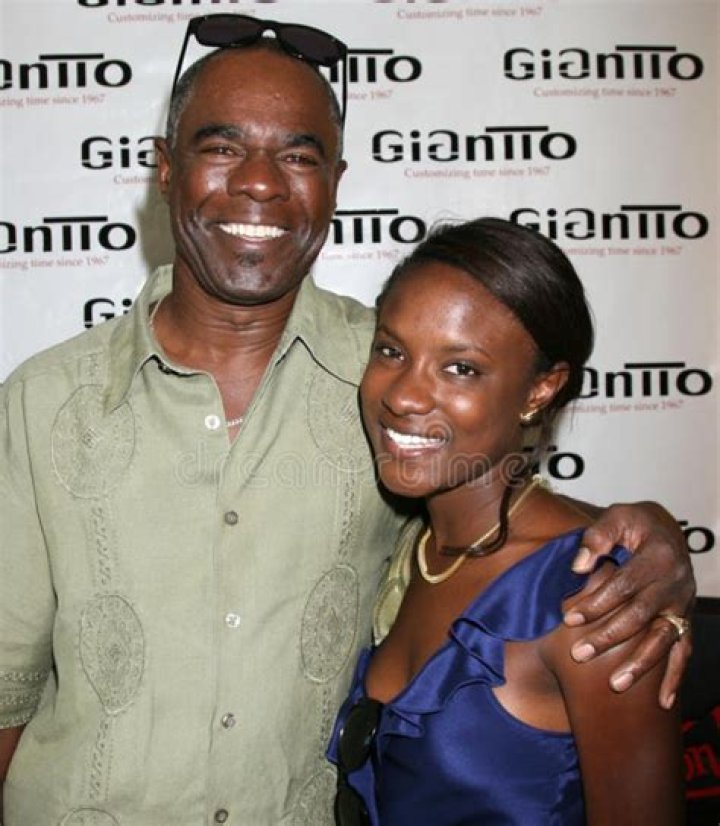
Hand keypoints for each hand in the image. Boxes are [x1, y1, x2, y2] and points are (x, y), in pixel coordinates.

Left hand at [563, 501, 694, 708]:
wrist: (667, 528)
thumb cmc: (635, 524)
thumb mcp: (616, 517)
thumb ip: (596, 538)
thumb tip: (578, 567)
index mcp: (658, 556)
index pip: (624, 585)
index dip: (597, 603)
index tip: (569, 618)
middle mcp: (676, 583)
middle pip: (640, 616)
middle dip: (609, 637)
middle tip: (579, 654)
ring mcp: (683, 604)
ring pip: (663, 639)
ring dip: (640, 665)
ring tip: (615, 685)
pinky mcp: (686, 618)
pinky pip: (684, 651)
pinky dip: (675, 677)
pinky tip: (663, 702)